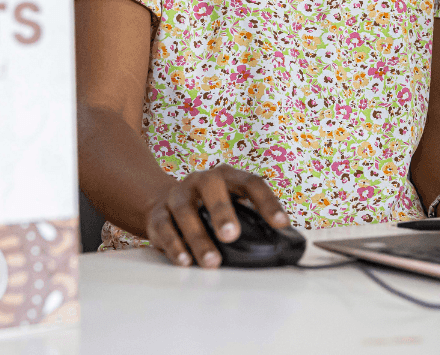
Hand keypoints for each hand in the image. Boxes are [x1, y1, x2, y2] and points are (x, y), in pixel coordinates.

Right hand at [145, 164, 289, 267]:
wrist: (163, 201)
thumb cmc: (208, 207)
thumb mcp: (230, 204)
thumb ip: (249, 219)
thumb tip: (280, 244)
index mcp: (227, 177)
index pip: (251, 183)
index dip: (267, 202)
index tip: (281, 224)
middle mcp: (201, 181)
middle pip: (212, 189)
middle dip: (222, 212)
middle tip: (232, 236)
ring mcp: (178, 195)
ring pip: (185, 212)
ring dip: (199, 238)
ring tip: (211, 262)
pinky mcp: (158, 214)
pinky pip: (164, 227)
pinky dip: (174, 245)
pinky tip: (185, 260)